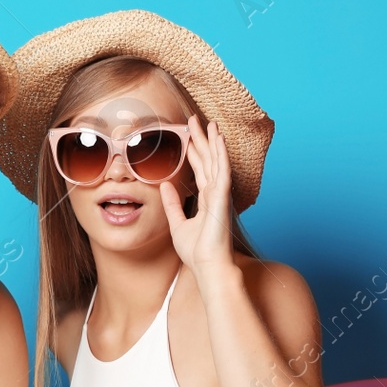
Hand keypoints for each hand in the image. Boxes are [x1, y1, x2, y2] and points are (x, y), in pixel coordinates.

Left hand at [159, 116, 235, 271]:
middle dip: (201, 139)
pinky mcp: (222, 199)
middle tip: (194, 120)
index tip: (188, 135)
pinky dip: (221, 155)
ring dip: (212, 141)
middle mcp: (215, 194)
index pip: (200, 169)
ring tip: (208, 123)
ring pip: (216, 161)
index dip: (194, 151)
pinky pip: (222, 172)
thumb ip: (172, 204)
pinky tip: (218, 140)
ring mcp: (220, 195)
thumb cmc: (196, 251)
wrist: (207, 266)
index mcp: (206, 199)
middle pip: (207, 160)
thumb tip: (164, 184)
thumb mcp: (177, 224)